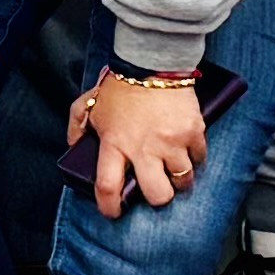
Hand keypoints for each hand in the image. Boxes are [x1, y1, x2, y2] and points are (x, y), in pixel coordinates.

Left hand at [71, 71, 209, 215]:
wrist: (152, 62)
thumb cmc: (120, 85)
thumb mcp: (88, 104)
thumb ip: (77, 127)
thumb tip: (75, 147)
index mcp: (115, 144)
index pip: (109, 186)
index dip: (110, 206)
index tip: (113, 212)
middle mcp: (144, 148)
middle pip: (157, 194)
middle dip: (157, 198)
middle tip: (156, 187)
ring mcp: (172, 142)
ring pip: (183, 181)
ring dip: (179, 179)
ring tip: (173, 168)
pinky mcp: (193, 132)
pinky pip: (199, 158)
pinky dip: (194, 158)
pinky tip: (186, 149)